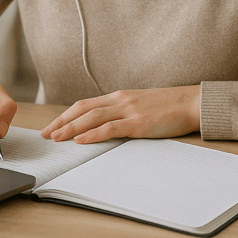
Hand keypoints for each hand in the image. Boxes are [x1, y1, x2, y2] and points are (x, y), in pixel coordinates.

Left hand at [40, 85, 201, 143]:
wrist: (191, 103)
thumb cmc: (167, 107)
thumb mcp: (140, 106)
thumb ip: (122, 112)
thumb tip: (104, 126)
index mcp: (119, 96)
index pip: (84, 104)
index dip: (65, 115)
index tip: (52, 126)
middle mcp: (120, 100)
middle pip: (82, 109)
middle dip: (61, 122)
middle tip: (46, 135)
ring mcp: (129, 110)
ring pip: (92, 118)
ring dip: (71, 128)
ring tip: (56, 138)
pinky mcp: (138, 122)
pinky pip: (111, 127)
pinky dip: (93, 134)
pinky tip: (81, 140)